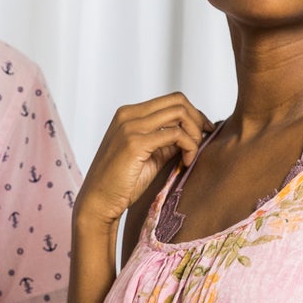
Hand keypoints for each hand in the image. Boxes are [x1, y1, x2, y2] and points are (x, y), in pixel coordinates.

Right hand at [74, 93, 211, 234]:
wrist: (98, 202)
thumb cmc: (121, 184)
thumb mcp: (147, 156)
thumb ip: (165, 142)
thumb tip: (191, 135)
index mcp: (129, 114)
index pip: (171, 100)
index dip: (193, 113)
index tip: (204, 132)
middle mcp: (128, 115)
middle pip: (178, 101)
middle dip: (198, 120)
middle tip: (203, 142)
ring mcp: (131, 127)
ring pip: (179, 113)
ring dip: (195, 133)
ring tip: (192, 155)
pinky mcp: (135, 143)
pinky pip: (176, 135)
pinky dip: (189, 146)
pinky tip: (186, 162)